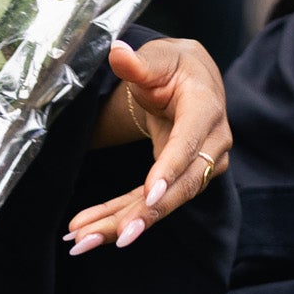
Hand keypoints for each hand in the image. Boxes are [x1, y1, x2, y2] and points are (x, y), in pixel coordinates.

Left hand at [66, 37, 230, 252]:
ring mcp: (199, 166)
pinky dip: (119, 217)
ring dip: (123, 223)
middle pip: (180, 186)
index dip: (170, 169)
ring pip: (163, 202)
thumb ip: (137, 62)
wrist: (191, 78)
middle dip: (145, 214)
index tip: (151, 195)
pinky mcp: (179, 180)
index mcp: (206, 109)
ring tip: (82, 241)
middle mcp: (212, 145)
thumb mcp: (156, 58)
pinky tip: (87, 232)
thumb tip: (117, 52)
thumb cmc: (173, 65)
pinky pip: (150, 202)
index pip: (189, 144)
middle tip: (113, 237)